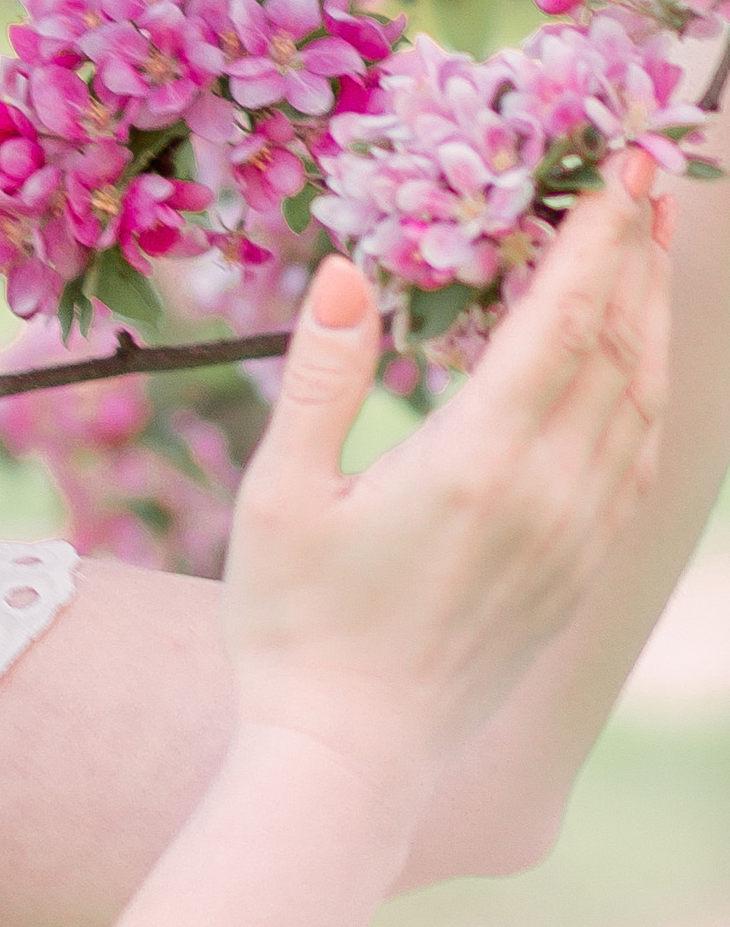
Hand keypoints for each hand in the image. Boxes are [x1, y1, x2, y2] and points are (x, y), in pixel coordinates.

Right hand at [222, 171, 669, 827]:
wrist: (348, 756)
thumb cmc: (292, 625)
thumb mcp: (279, 495)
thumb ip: (319, 376)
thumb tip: (341, 270)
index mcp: (475, 463)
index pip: (560, 323)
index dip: (596, 239)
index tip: (617, 169)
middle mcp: (546, 497)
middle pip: (616, 351)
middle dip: (635, 259)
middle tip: (643, 178)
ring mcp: (573, 540)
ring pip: (640, 406)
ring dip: (647, 320)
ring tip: (647, 250)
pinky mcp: (578, 574)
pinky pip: (635, 464)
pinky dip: (644, 394)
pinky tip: (635, 365)